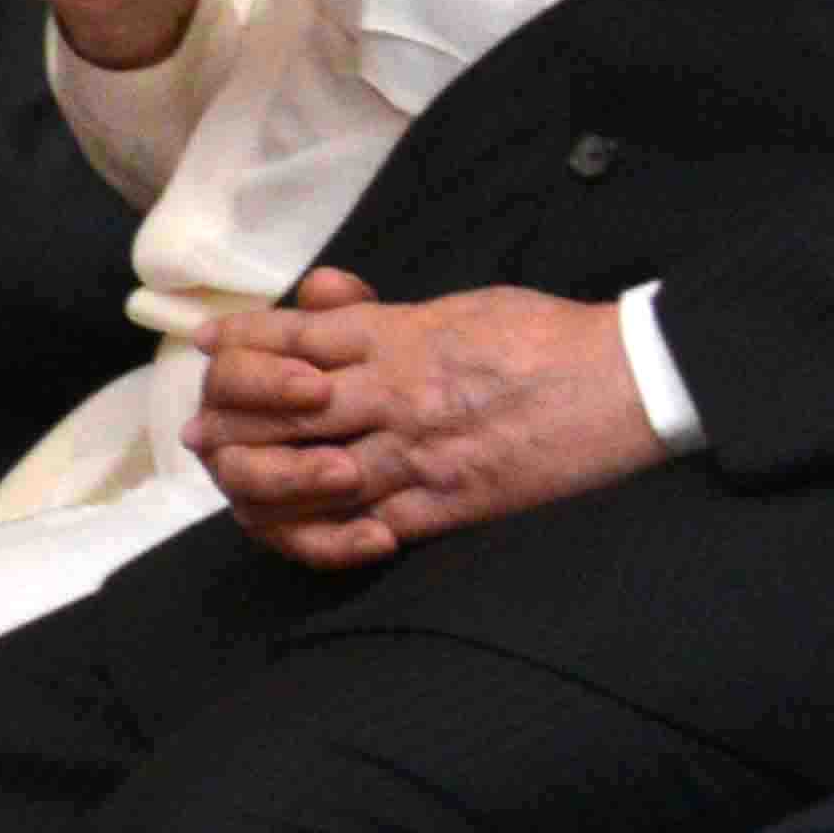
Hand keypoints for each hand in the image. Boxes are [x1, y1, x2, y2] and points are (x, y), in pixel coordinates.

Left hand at [193, 270, 669, 565]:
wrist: (628, 381)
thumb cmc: (546, 336)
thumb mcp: (456, 303)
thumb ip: (384, 312)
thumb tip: (321, 297)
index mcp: (391, 335)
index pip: (282, 338)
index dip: (234, 344)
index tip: (207, 348)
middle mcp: (390, 391)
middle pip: (272, 410)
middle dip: (227, 422)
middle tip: (204, 434)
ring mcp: (416, 451)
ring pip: (303, 476)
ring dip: (257, 483)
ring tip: (237, 484)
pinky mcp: (449, 504)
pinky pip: (363, 529)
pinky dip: (324, 535)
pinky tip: (308, 528)